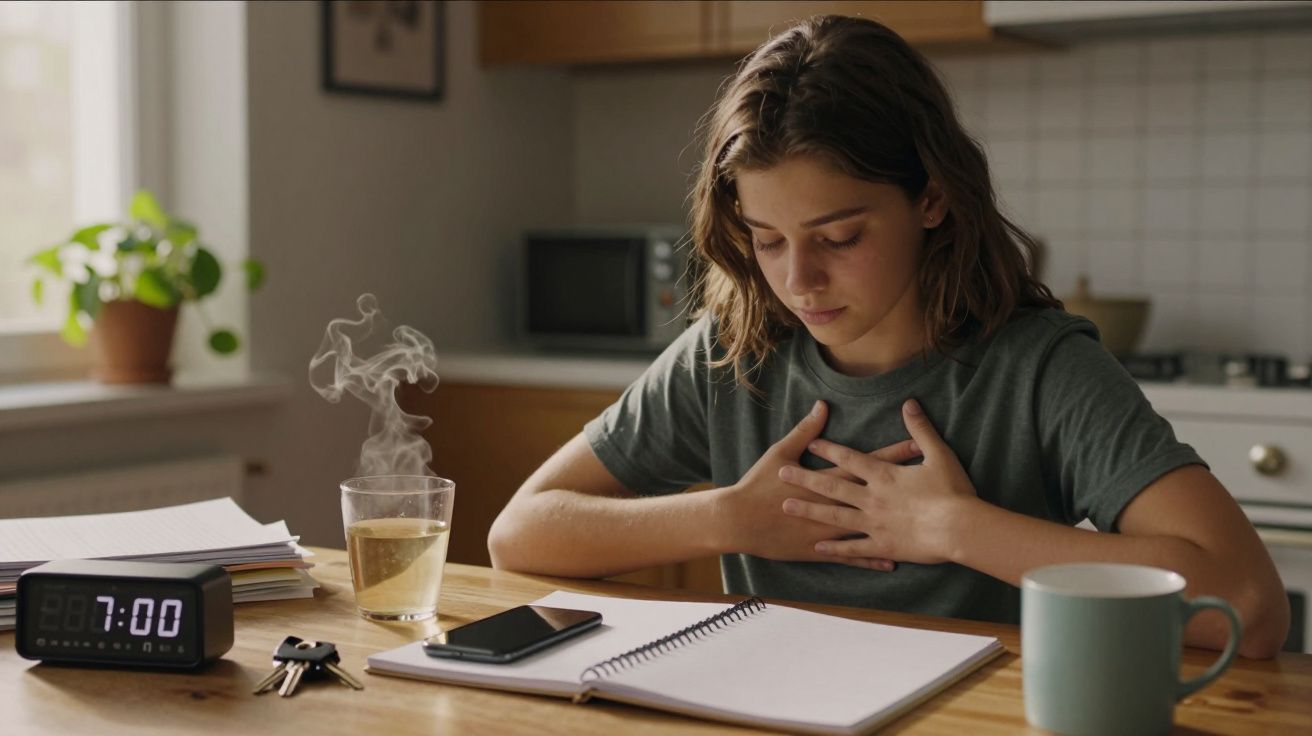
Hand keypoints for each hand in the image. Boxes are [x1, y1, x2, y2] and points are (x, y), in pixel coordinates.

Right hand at [717, 400, 920, 567]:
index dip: (890, 455)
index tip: (915, 445)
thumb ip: (805, 431)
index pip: (864, 464)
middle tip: (930, 480)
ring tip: (918, 526)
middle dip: (903, 486)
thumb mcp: (780, 453)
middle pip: (873, 494)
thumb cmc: (758, 485)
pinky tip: (891, 561)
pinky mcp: (818, 550)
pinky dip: (870, 558)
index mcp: (823, 480)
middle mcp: (831, 506)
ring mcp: (826, 531)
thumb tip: (822, 407)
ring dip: (893, 526)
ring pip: (867, 527)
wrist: (740, 521)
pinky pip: (849, 556)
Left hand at [778, 398, 978, 567]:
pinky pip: (853, 548)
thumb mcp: (939, 454)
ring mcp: (874, 524)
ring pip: (834, 516)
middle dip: (806, 479)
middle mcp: (872, 498)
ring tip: (787, 505)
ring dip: (810, 511)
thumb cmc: (953, 491)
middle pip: (832, 486)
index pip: (850, 459)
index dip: (829, 450)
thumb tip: (909, 403)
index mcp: (884, 476)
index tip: (810, 445)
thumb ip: (921, 429)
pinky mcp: (882, 546)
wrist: (960, 529)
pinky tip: (818, 546)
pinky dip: (835, 547)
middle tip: (783, 474)